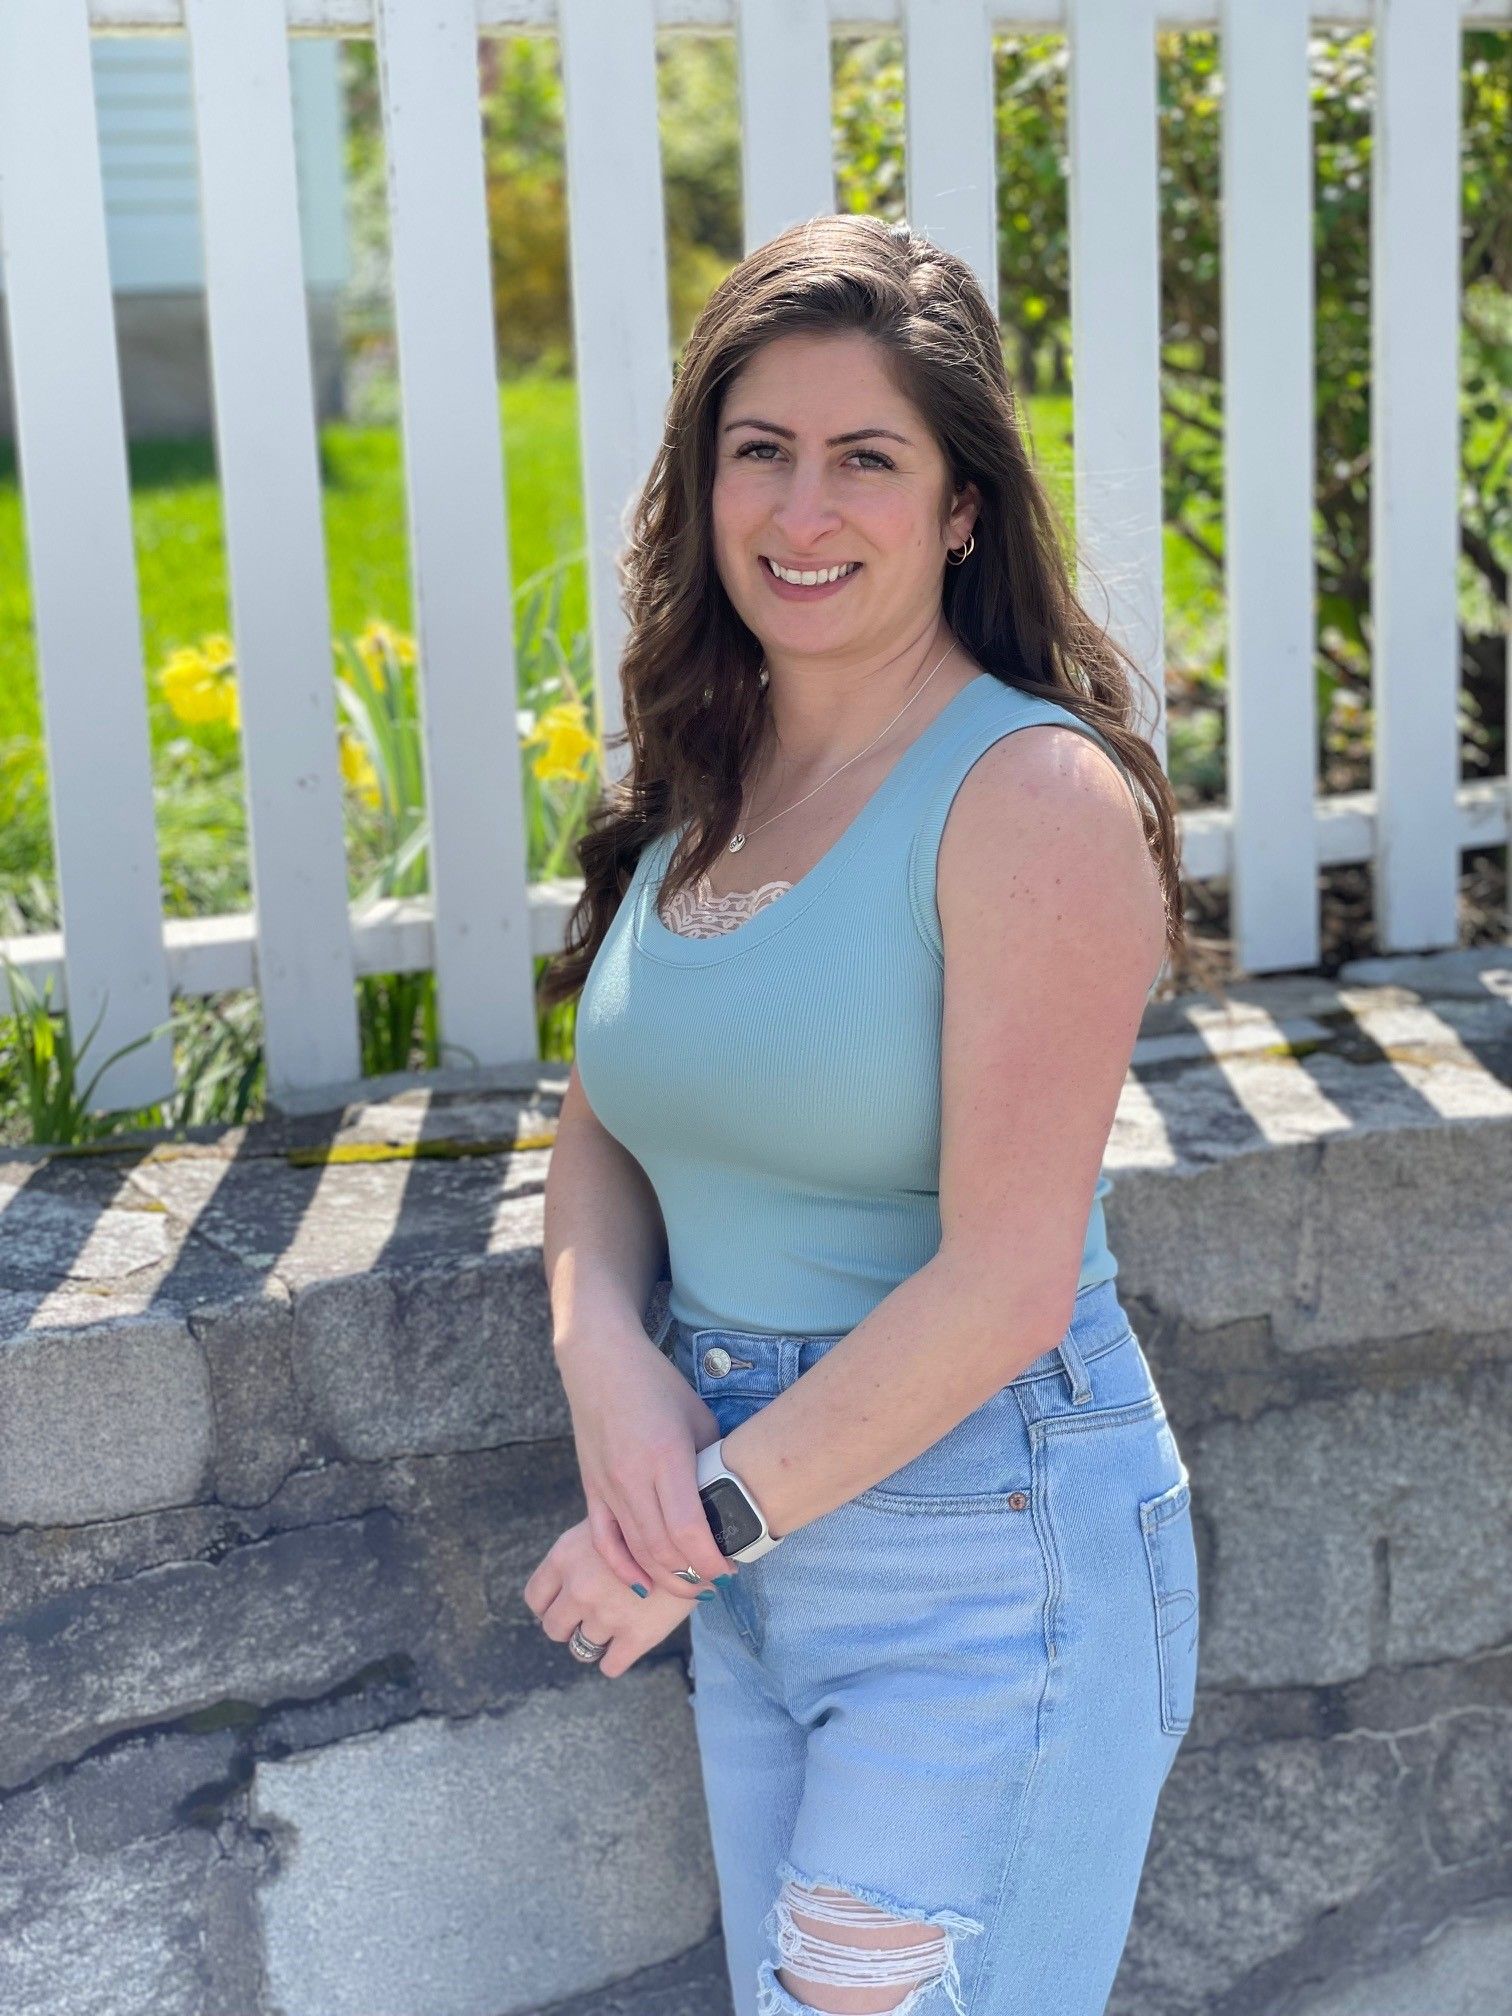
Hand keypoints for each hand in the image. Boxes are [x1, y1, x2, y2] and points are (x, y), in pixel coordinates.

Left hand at [522, 1517, 700, 1677]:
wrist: (700, 1533)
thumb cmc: (651, 1526)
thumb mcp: (604, 1528)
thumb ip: (579, 1558)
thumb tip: (565, 1589)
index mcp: (565, 1556)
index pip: (535, 1598)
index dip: (549, 1605)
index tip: (566, 1605)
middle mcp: (579, 1587)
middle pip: (554, 1629)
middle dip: (571, 1626)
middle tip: (592, 1617)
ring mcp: (606, 1614)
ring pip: (581, 1648)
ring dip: (597, 1639)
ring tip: (619, 1621)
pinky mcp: (636, 1636)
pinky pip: (609, 1666)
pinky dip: (616, 1658)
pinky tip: (629, 1641)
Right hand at [553, 1319, 737, 1601]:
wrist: (599, 1362)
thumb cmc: (657, 1384)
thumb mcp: (698, 1417)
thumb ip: (710, 1462)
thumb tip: (727, 1501)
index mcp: (666, 1457)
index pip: (688, 1529)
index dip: (710, 1561)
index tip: (730, 1571)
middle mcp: (633, 1478)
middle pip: (662, 1550)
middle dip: (692, 1577)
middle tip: (717, 1584)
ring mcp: (608, 1487)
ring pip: (636, 1551)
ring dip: (665, 1578)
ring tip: (691, 1588)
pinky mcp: (591, 1489)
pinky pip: (604, 1541)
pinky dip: (623, 1569)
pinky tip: (644, 1586)